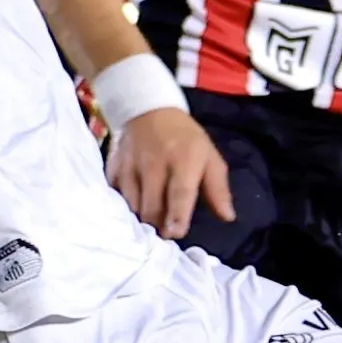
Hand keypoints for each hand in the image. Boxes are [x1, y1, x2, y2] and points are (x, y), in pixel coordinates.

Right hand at [107, 108, 234, 239]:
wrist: (149, 109)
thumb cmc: (185, 139)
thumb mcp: (209, 157)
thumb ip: (218, 189)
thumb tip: (228, 217)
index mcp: (184, 159)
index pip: (180, 192)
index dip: (177, 216)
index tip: (176, 234)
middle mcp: (155, 163)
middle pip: (152, 206)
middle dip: (158, 225)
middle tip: (164, 232)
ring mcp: (130, 165)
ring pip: (132, 205)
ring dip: (140, 218)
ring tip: (149, 222)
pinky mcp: (113, 167)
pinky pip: (115, 195)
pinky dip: (123, 206)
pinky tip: (131, 208)